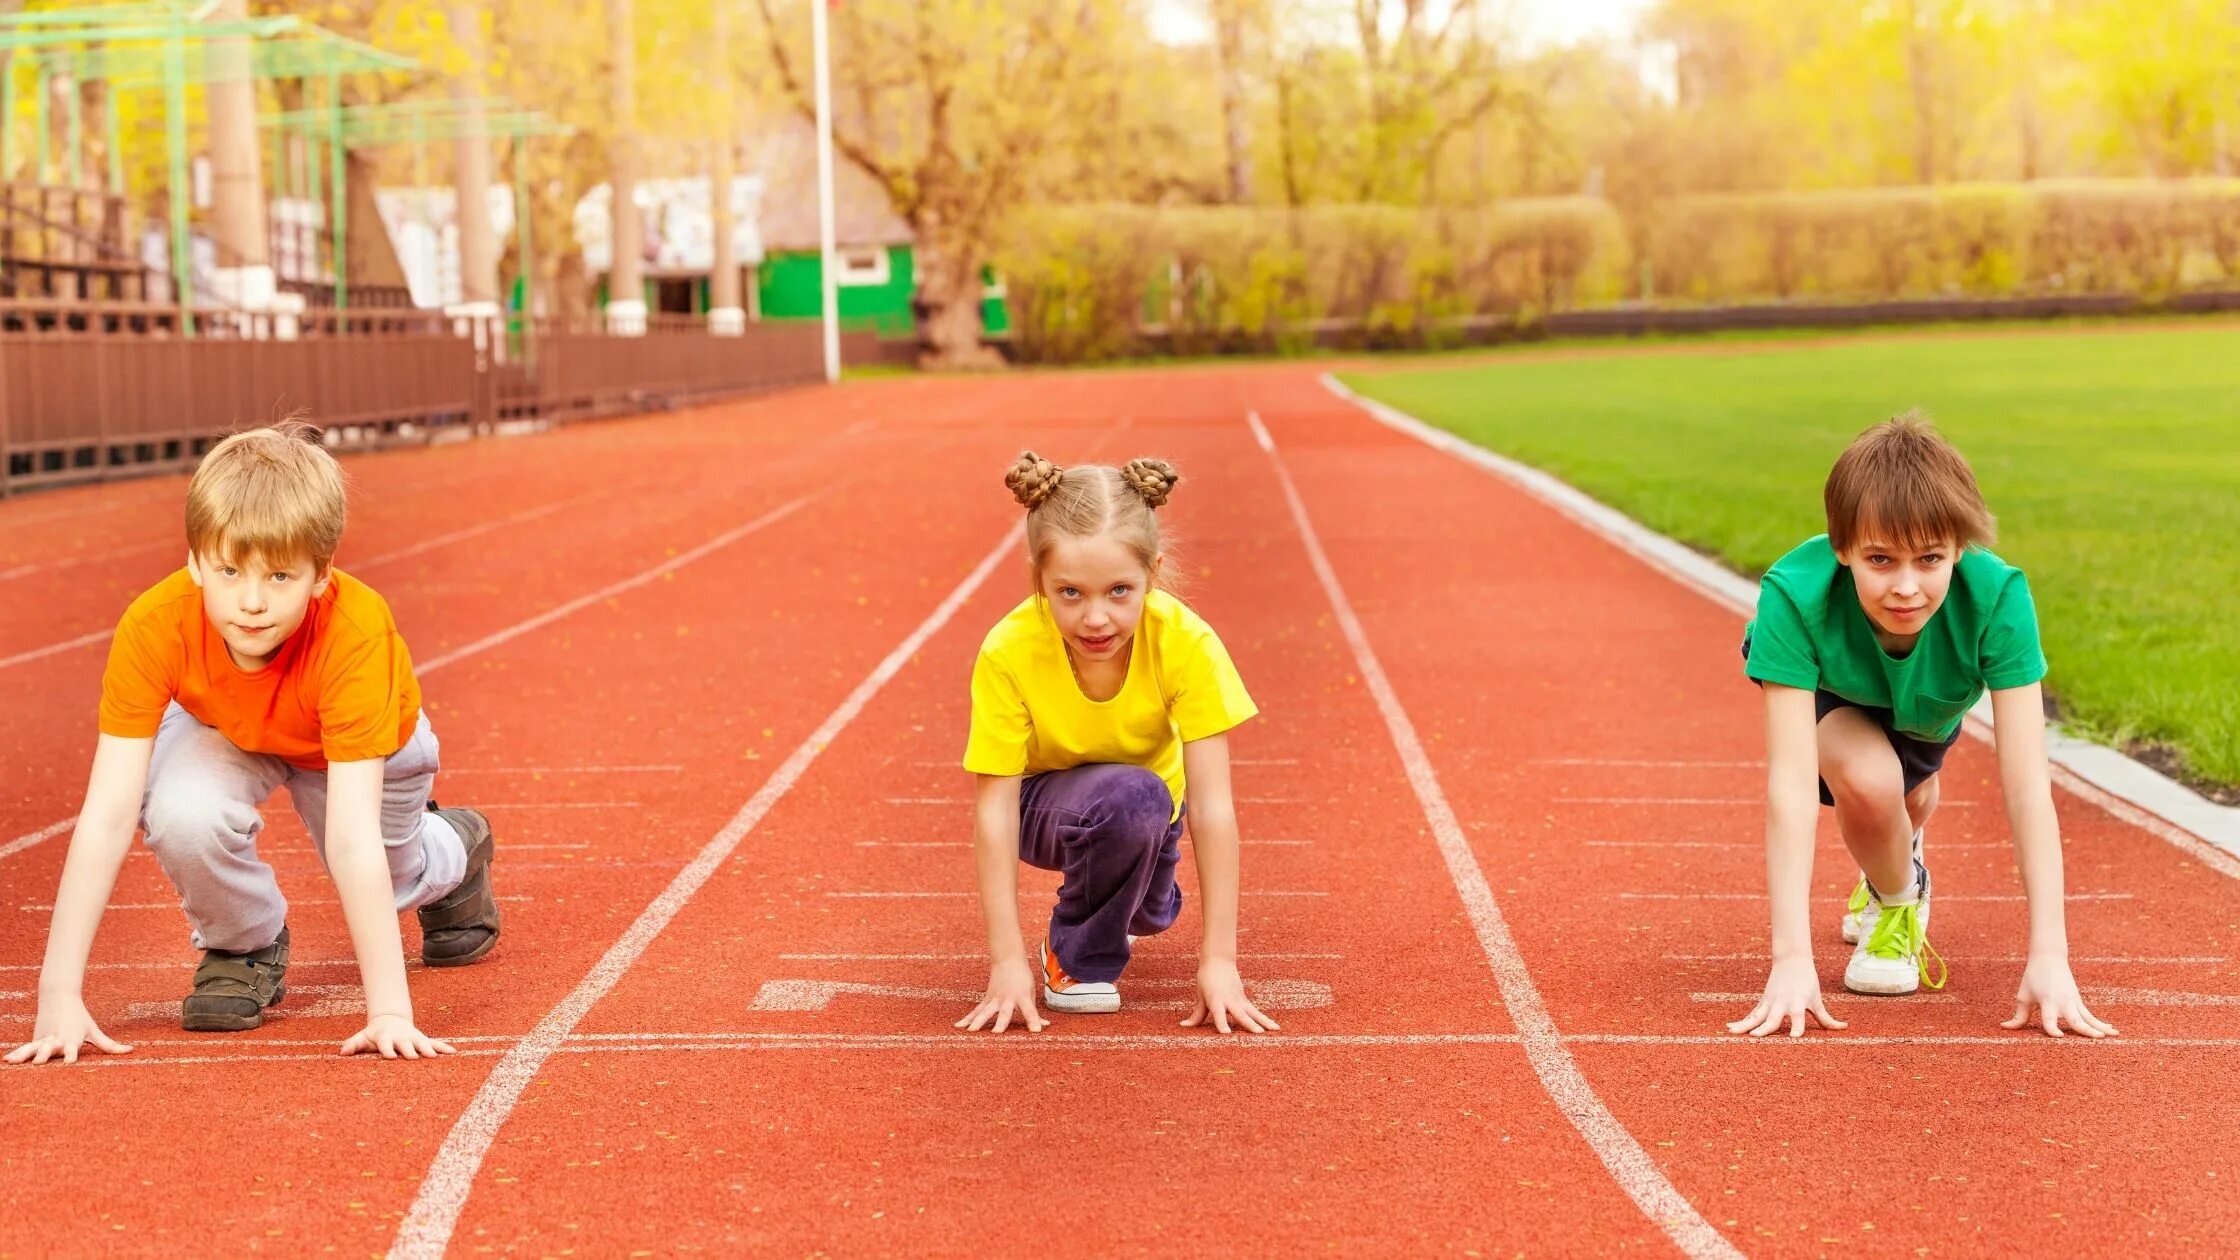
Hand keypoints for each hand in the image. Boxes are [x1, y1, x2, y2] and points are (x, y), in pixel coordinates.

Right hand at [4, 994, 132, 1064]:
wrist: (59, 998)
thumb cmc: (80, 1018)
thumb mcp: (94, 1031)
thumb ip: (110, 1045)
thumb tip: (132, 1050)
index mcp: (72, 1039)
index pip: (72, 1048)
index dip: (71, 1054)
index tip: (69, 1061)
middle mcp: (56, 1040)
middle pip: (50, 1048)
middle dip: (44, 1055)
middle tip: (39, 1062)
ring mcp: (44, 1039)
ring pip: (33, 1048)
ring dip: (25, 1055)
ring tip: (15, 1062)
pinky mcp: (35, 1039)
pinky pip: (24, 1048)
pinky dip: (16, 1054)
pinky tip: (7, 1061)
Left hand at [339, 1012, 455, 1058]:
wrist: (391, 1020)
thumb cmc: (374, 1034)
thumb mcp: (362, 1038)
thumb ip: (353, 1044)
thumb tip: (342, 1052)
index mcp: (386, 1037)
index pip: (385, 1044)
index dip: (387, 1050)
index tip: (390, 1057)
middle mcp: (401, 1037)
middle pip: (406, 1043)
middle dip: (410, 1050)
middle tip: (414, 1057)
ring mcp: (413, 1037)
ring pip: (422, 1043)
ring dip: (428, 1049)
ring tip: (434, 1056)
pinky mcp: (422, 1039)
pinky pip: (435, 1043)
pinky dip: (443, 1047)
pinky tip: (453, 1053)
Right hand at [955, 956, 1044, 1032]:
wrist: (1008, 959)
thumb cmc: (1022, 978)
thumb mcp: (1031, 993)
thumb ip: (1034, 1011)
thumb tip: (1044, 1026)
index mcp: (1023, 997)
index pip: (1030, 1011)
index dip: (1033, 1021)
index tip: (1037, 1031)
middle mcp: (1008, 999)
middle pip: (1004, 1013)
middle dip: (1001, 1023)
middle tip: (997, 1033)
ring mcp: (995, 999)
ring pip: (986, 1012)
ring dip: (979, 1022)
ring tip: (971, 1031)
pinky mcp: (986, 999)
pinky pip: (976, 1011)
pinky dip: (967, 1019)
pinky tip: (958, 1027)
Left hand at [1182, 957, 1278, 1033]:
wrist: (1219, 960)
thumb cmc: (1206, 979)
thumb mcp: (1201, 996)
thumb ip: (1197, 1014)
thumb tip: (1184, 1026)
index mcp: (1216, 999)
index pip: (1218, 1014)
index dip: (1221, 1024)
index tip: (1225, 1034)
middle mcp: (1229, 1000)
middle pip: (1240, 1014)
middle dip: (1249, 1024)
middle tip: (1258, 1033)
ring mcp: (1239, 999)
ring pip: (1253, 1013)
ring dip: (1263, 1022)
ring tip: (1275, 1030)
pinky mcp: (1245, 1000)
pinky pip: (1255, 1012)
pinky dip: (1265, 1019)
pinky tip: (1275, 1028)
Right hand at [1728, 955, 1845, 1037]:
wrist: (1791, 960)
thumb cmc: (1807, 982)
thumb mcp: (1817, 1000)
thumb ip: (1826, 1018)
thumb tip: (1844, 1028)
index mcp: (1798, 1003)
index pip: (1798, 1018)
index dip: (1796, 1027)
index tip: (1794, 1037)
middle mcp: (1782, 1004)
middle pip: (1772, 1019)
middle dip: (1764, 1028)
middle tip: (1756, 1037)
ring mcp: (1770, 1003)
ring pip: (1756, 1016)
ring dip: (1745, 1025)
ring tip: (1734, 1033)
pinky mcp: (1763, 1002)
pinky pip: (1751, 1015)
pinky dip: (1741, 1021)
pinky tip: (1730, 1028)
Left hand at [2002, 956, 2116, 1037]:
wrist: (2049, 958)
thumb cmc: (2033, 978)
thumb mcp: (2023, 996)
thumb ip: (2018, 1016)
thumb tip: (2004, 1027)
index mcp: (2047, 1002)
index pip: (2049, 1019)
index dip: (2052, 1028)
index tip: (2058, 1036)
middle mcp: (2062, 1003)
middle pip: (2075, 1019)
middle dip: (2085, 1030)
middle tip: (2097, 1039)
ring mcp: (2073, 1002)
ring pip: (2088, 1018)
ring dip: (2100, 1027)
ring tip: (2113, 1036)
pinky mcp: (2078, 1001)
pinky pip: (2090, 1015)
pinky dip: (2101, 1022)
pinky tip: (2112, 1031)